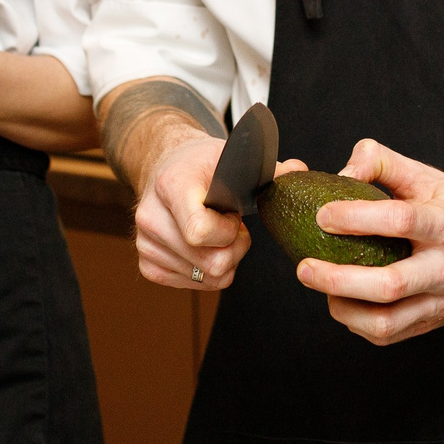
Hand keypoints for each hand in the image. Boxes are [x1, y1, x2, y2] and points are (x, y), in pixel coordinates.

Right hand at [132, 131, 257, 290]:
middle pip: (210, 262)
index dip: (228, 231)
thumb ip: (268, 169)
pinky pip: (193, 285)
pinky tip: (205, 247)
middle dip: (234, 249)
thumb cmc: (204, 164)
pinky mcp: (147, 264)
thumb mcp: (233, 158)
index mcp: (171, 185)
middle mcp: (150, 216)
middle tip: (233, 227)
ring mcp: (145, 243)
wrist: (165, 169)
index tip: (232, 215)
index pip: (199, 232)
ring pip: (205, 278)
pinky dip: (208, 272)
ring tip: (217, 234)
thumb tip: (298, 168)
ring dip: (224, 261)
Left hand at [291, 138, 443, 344]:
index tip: (323, 215)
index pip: (400, 221)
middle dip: (338, 279)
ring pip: (387, 322)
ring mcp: (441, 300)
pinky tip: (344, 302)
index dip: (356, 218)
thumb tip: (341, 173)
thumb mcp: (428, 174)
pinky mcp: (434, 321)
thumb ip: (381, 161)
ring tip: (322, 287)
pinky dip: (358, 323)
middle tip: (304, 267)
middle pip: (390, 284)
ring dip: (344, 309)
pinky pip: (390, 334)